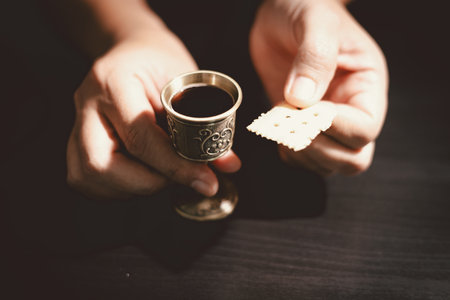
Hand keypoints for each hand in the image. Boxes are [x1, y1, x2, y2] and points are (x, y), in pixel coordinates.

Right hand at [67, 28, 240, 199]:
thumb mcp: (186, 81)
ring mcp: (77, 124)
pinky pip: (88, 181)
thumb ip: (206, 123)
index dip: (176, 167)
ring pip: (89, 178)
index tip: (206, 182)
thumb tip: (229, 165)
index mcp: (114, 81)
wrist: (131, 48)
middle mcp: (87, 105)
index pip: (140, 137)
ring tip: (161, 172)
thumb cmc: (159, 60)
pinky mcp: (75, 142)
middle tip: (177, 175)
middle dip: (147, 183)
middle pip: (100, 165)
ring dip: (132, 187)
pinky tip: (141, 174)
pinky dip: (119, 188)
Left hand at [250, 0, 387, 175]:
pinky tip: (277, 130)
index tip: (308, 108)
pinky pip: (302, 157)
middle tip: (293, 126)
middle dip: (320, 149)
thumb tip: (303, 99)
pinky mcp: (302, 125)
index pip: (364, 129)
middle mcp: (350, 108)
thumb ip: (315, 58)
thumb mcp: (315, 23)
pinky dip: (288, 153)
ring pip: (328, 164)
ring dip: (302, 154)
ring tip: (282, 125)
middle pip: (353, 158)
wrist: (282, 12)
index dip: (335, 127)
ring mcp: (325, 122)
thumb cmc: (307, 8)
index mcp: (366, 85)